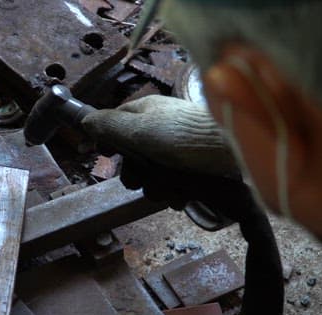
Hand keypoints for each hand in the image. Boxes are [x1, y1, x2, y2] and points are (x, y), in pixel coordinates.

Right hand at [81, 95, 251, 220]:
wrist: (238, 153)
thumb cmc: (184, 137)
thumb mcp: (139, 130)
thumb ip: (110, 126)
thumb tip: (84, 121)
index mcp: (145, 112)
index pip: (115, 125)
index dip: (111, 143)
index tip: (112, 157)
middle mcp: (160, 128)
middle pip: (132, 156)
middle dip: (136, 173)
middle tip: (143, 178)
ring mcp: (179, 149)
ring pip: (152, 174)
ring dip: (157, 186)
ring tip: (171, 188)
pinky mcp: (195, 167)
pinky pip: (174, 183)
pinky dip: (176, 191)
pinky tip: (183, 195)